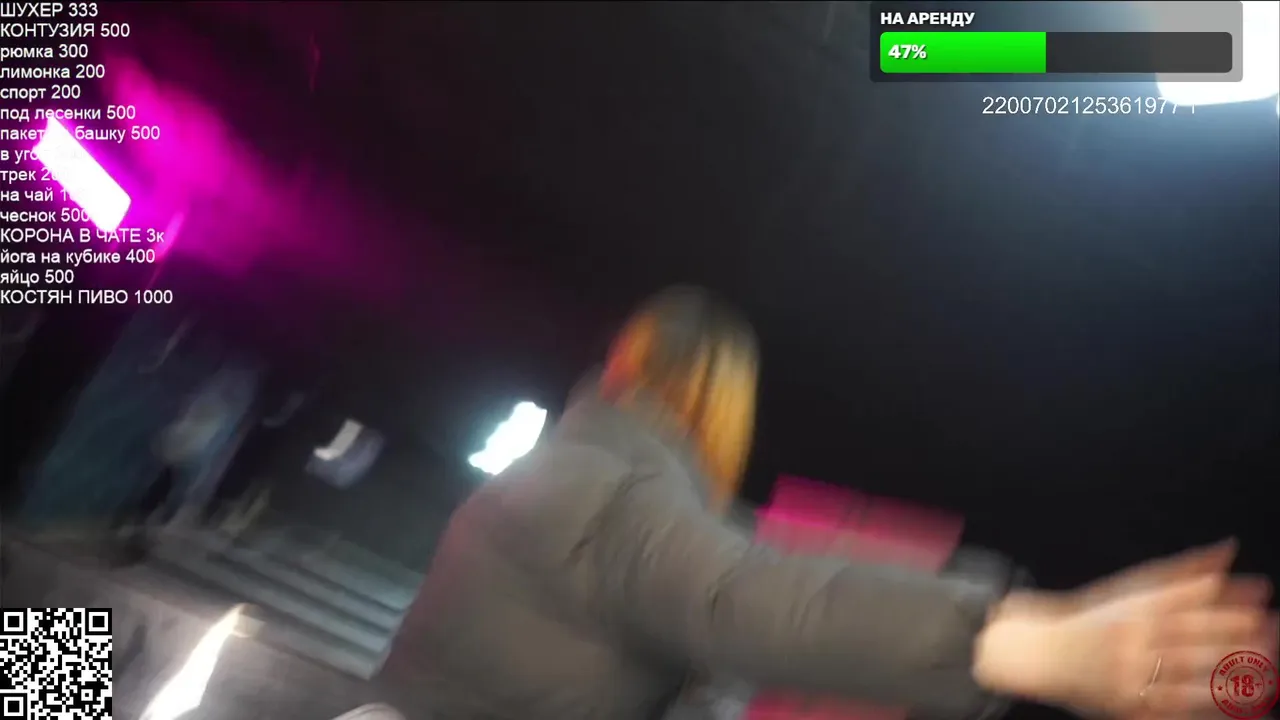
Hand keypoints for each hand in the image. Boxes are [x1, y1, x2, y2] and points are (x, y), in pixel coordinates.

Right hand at [974, 540, 1274, 717]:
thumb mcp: (1130, 588)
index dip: (1224, 606)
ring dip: (1228, 676)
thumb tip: (1229, 550)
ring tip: (1266, 671)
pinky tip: (1238, 706)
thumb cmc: (1094, 618)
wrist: (1043, 653)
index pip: (1182, 606)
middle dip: (1232, 639)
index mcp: (1131, 610)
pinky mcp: (1128, 706)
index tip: (1261, 604)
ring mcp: (1127, 676)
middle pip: (1186, 640)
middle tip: (1271, 632)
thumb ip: (1181, 573)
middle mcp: (1129, 642)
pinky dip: (1207, 709)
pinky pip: (1172, 709)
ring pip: (1183, 677)